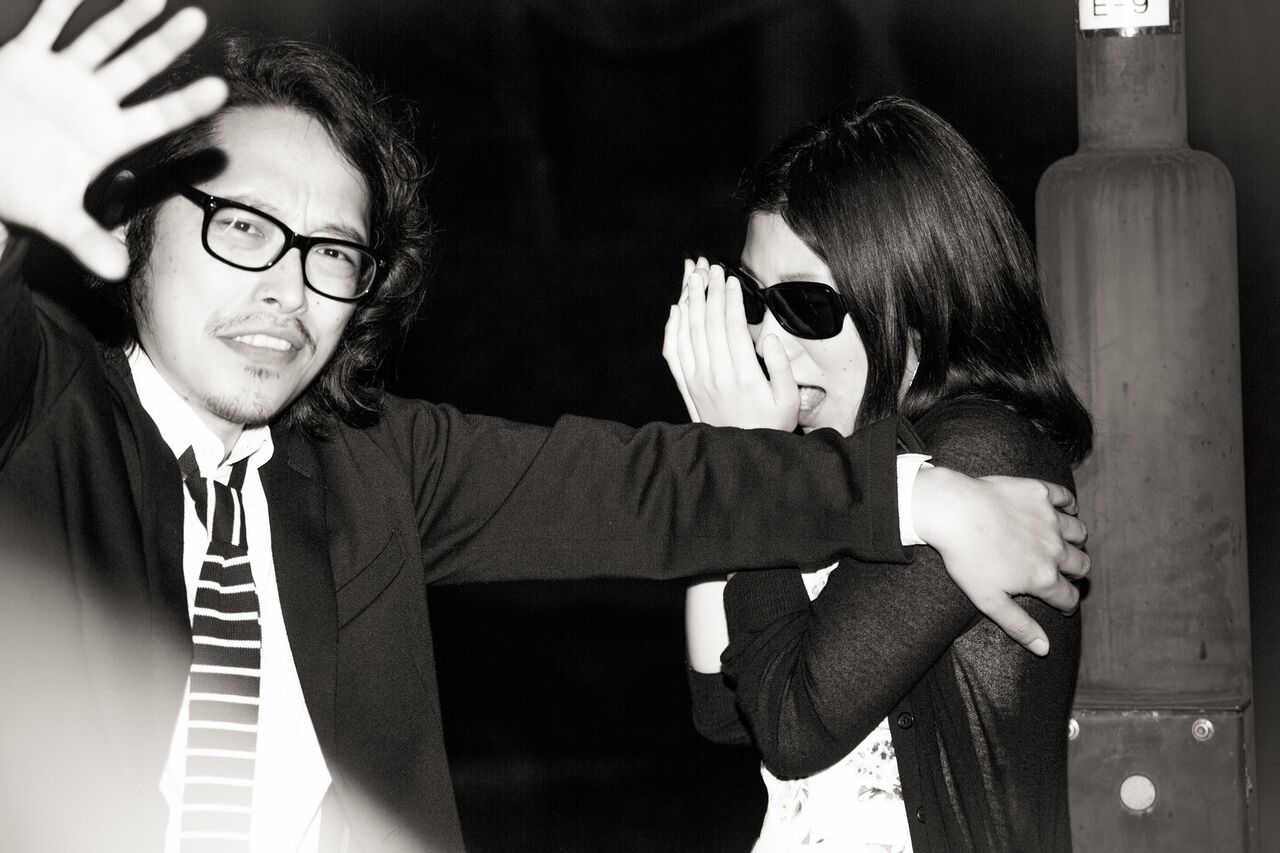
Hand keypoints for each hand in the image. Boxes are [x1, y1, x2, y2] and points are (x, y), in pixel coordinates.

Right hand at [0, 0, 226, 278]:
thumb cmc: (19, 192)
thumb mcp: (53, 218)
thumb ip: (88, 240)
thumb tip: (119, 272)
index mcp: (108, 137)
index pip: (156, 117)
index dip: (185, 104)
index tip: (219, 90)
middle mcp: (92, 102)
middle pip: (138, 68)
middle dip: (166, 45)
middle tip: (198, 20)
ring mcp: (61, 78)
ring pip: (99, 41)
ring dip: (125, 17)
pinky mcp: (23, 60)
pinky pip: (45, 27)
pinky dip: (60, 7)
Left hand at [662, 257, 798, 429]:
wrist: (740, 456)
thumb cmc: (770, 425)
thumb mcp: (789, 400)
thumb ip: (781, 367)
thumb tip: (769, 338)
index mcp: (743, 375)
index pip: (732, 327)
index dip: (730, 299)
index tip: (730, 278)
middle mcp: (715, 375)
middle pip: (708, 323)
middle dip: (708, 290)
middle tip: (709, 266)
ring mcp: (697, 380)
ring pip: (688, 332)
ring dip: (690, 301)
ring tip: (692, 276)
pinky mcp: (687, 386)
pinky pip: (674, 352)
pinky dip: (673, 327)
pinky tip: (676, 309)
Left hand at [913, 466, 1088, 655]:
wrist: (952, 511)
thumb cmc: (966, 558)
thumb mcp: (989, 601)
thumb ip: (1019, 625)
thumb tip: (1045, 649)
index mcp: (1044, 577)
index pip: (1069, 597)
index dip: (1066, 604)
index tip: (1061, 605)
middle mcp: (1054, 548)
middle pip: (1081, 565)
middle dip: (1075, 573)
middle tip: (1061, 573)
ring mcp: (1050, 518)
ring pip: (1079, 532)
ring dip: (1074, 540)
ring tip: (1059, 544)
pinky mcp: (1040, 492)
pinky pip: (1067, 499)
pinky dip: (1068, 505)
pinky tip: (1060, 511)